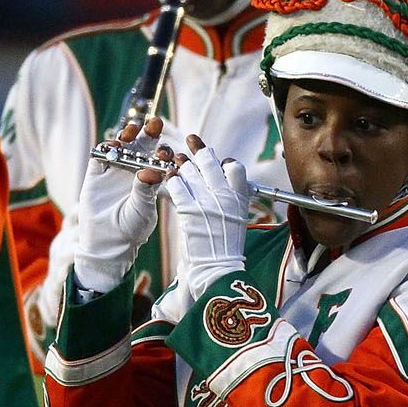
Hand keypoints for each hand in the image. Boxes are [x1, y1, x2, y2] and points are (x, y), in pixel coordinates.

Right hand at [74, 119, 168, 293]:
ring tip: (133, 129)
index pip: (160, 159)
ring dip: (128, 135)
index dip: (164, 152)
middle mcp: (135, 170)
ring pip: (123, 146)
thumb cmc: (132, 228)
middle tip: (156, 123)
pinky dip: (107, 148)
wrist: (108, 240)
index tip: (167, 152)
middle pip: (143, 146)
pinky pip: (100, 155)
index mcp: (152, 178)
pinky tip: (114, 145)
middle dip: (150, 133)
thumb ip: (146, 189)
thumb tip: (151, 170)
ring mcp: (115, 170)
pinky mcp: (96, 173)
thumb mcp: (143, 208)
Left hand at [163, 137, 251, 302]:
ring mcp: (207, 202)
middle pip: (211, 164)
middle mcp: (225, 197)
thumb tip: (227, 185)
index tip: (220, 161)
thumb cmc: (227, 247)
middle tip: (191, 139)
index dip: (225, 162)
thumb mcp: (238, 219)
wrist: (217, 267)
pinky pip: (177, 186)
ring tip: (176, 157)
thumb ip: (232, 200)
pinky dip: (171, 179)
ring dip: (182, 163)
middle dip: (200, 149)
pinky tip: (167, 177)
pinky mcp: (189, 210)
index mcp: (240, 199)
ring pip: (192, 171)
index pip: (235, 168)